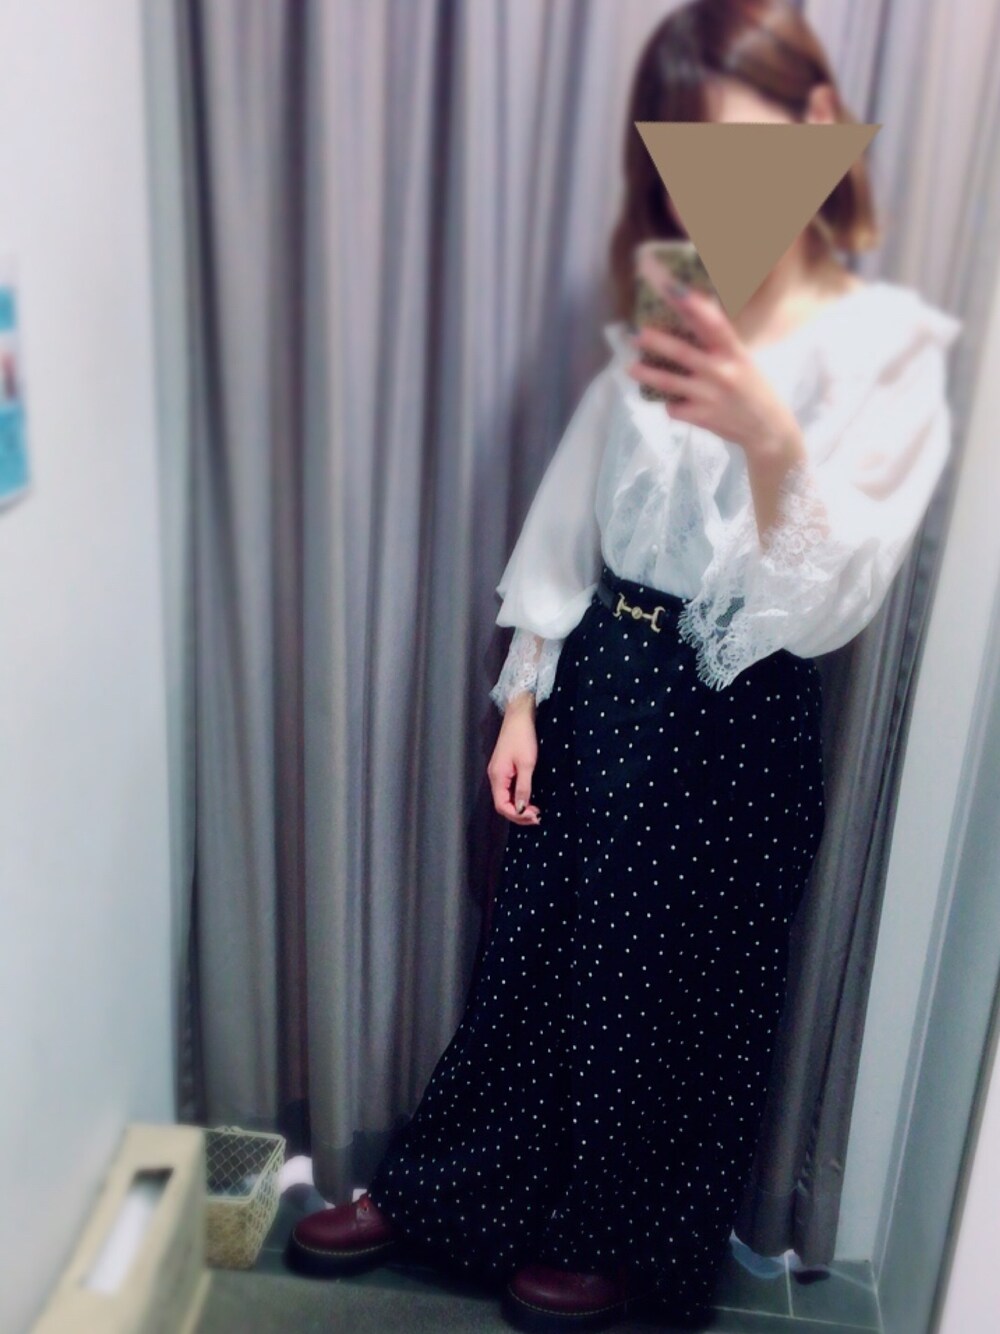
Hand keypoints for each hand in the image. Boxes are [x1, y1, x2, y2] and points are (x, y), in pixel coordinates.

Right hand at [487, 694, 541, 825]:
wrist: (519, 716)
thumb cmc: (523, 737)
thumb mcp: (527, 764)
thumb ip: (523, 788)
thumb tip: (521, 809)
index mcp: (497, 777)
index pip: (502, 806)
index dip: (517, 815)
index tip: (534, 817)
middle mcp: (495, 777)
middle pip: (503, 804)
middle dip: (519, 814)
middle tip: (537, 817)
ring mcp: (499, 773)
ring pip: (506, 798)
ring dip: (519, 807)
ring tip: (535, 811)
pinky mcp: (504, 769)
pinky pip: (509, 789)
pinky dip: (519, 797)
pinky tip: (529, 799)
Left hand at [626, 285, 801, 463]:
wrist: (767, 429)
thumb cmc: (753, 389)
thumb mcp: (743, 361)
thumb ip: (719, 345)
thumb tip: (691, 319)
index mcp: (735, 353)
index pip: (715, 324)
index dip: (695, 306)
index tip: (675, 289)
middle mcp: (722, 372)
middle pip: (683, 353)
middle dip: (657, 341)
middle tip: (635, 332)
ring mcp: (709, 396)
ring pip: (670, 383)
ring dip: (647, 374)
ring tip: (629, 368)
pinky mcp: (701, 417)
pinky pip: (674, 408)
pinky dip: (669, 403)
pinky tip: (670, 401)